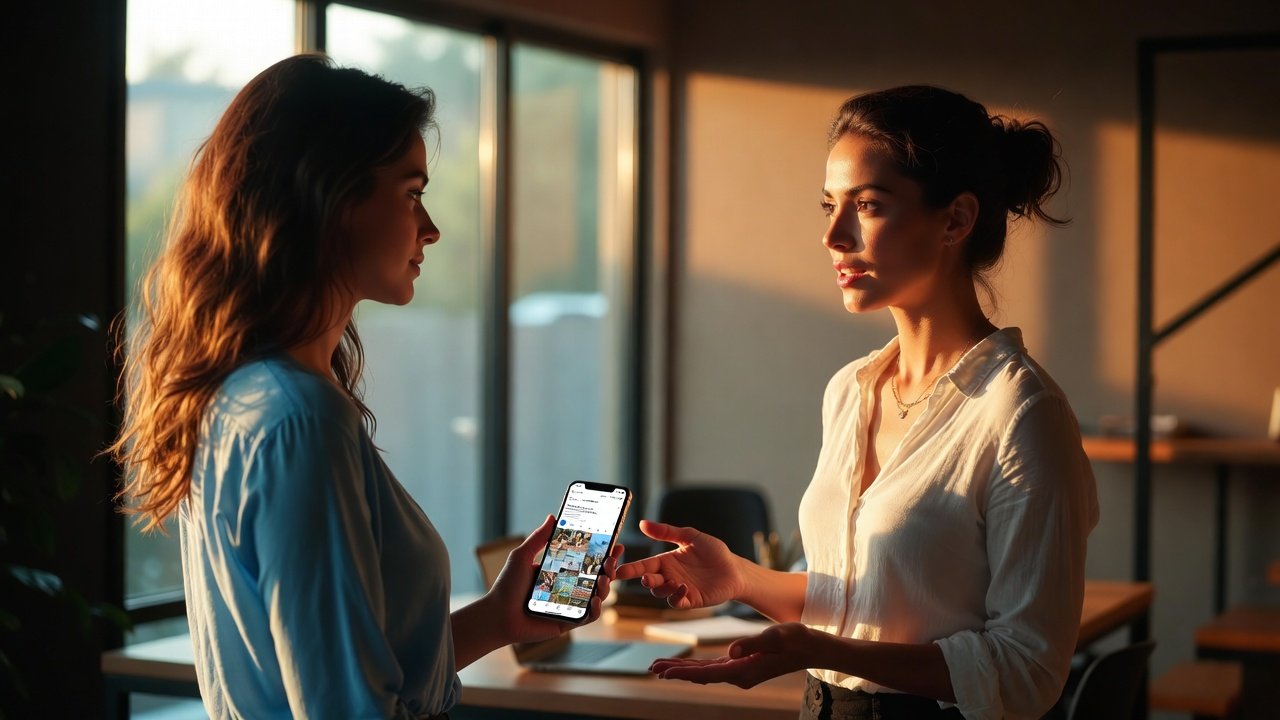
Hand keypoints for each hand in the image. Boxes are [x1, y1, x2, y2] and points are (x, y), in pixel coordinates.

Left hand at [486, 514, 624, 645]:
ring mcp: (570, 605)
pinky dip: (596, 608)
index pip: (586, 560)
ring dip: (606, 586)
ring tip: (604, 578)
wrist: (497, 615)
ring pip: (597, 595)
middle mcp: (567, 587)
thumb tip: (552, 516)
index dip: (603, 552)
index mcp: (559, 571)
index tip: (615, 543)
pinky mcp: (568, 621)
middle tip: (612, 559)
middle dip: (609, 567)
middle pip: (596, 576)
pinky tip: (595, 599)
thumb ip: (538, 538)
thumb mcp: (522, 556)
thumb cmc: (506, 586)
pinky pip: (588, 616)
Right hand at [614, 519, 743, 609]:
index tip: (618, 571)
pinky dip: (675, 596)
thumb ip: (667, 531)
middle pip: (649, 581)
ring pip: (660, 592)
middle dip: (644, 580)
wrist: (735, 569)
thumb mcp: (690, 536)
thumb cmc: (715, 551)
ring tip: (672, 580)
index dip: (631, 568)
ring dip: (661, 588)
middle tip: (646, 577)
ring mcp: (678, 589)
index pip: (644, 565)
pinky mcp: (689, 600)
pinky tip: (683, 587)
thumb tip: (642, 523)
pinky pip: (676, 601)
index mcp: (667, 561)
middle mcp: (670, 576)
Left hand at [649, 623, 817, 688]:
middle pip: (700, 675)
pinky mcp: (743, 666)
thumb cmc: (795, 640)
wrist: (811, 647)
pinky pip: (714, 668)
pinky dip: (697, 666)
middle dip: (676, 671)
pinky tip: (687, 665)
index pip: (705, 673)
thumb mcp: (774, 637)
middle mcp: (739, 675)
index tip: (661, 671)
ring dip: (683, 669)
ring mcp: (741, 672)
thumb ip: (751, 644)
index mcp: (743, 669)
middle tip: (652, 667)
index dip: (681, 672)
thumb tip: (730, 652)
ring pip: (705, 672)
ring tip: (662, 666)